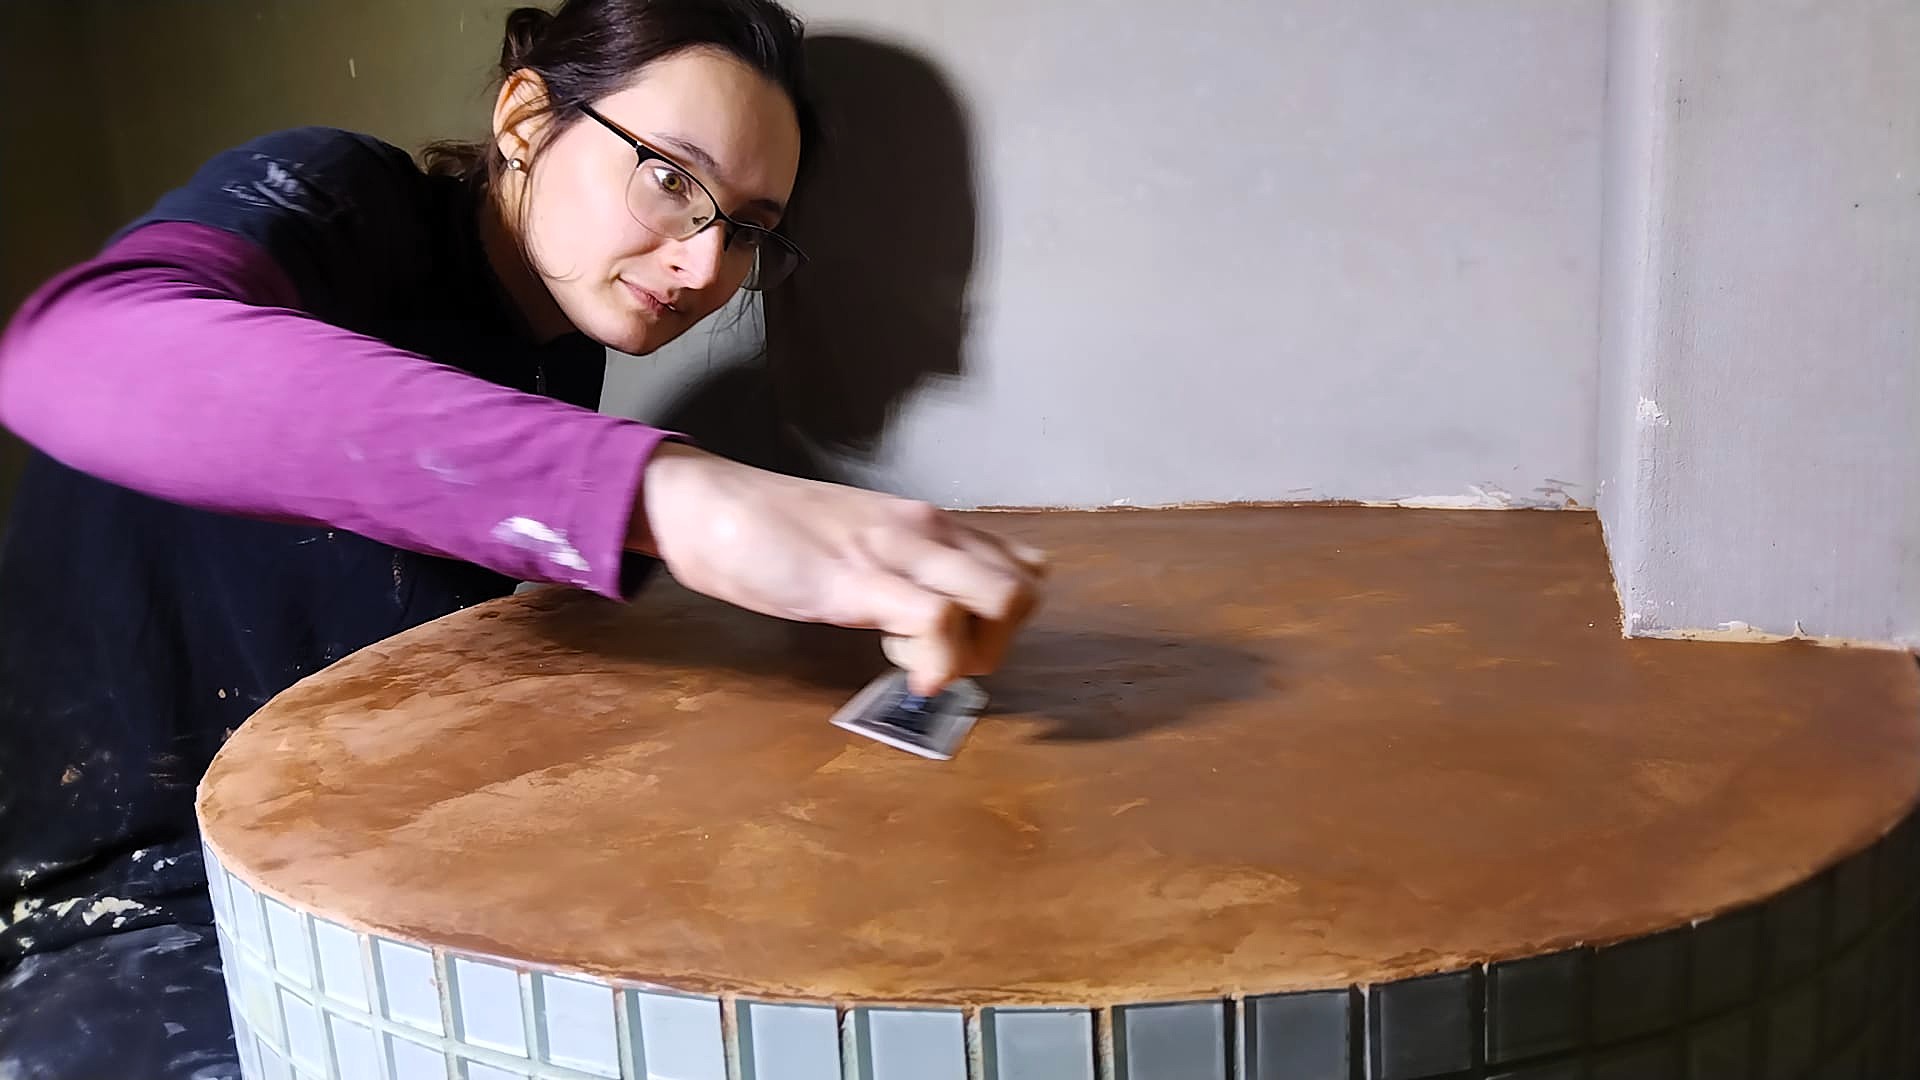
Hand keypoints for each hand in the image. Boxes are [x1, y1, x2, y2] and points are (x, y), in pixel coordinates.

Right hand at [630, 443, 1046, 693]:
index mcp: (930, 525)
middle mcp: (928, 531)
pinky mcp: (857, 580)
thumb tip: (945, 611)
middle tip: (943, 665)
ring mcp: (896, 552)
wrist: (708, 506)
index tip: (957, 644)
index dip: (1004, 623)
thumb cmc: (778, 531)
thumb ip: (907, 568)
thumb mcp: (864, 543)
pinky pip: (936, 618)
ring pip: (999, 599)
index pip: (1021, 568)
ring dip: (974, 654)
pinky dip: (939, 663)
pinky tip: (911, 678)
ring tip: (915, 664)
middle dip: (999, 647)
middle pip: (1024, 591)